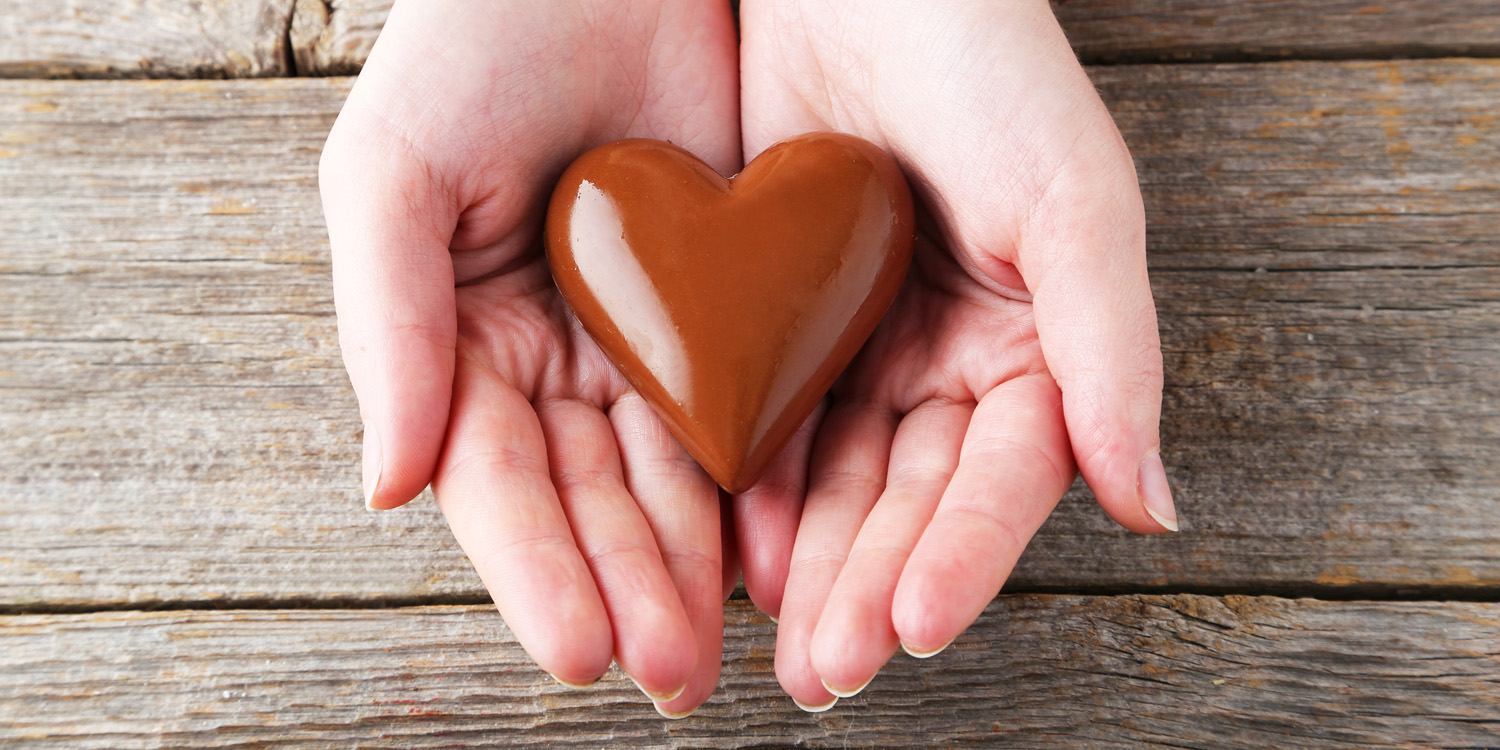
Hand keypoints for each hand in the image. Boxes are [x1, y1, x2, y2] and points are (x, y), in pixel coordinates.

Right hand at [318, 0, 740, 716]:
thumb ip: (389, 325)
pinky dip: (762, 482)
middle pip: (591, 497)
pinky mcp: (735, 304)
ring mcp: (648, 338)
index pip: (498, 479)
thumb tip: (387, 489)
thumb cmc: (477, 41)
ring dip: (695, 564)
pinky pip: (752, 405)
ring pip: (675, 473)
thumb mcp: (395, 171)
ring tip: (724, 645)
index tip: (576, 650)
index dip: (534, 567)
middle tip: (670, 674)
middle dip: (628, 588)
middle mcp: (558, 359)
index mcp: (465, 341)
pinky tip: (782, 551)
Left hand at [734, 0, 1174, 707]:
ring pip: (835, 482)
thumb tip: (1153, 508)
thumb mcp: (1071, 199)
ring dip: (810, 566)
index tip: (917, 625)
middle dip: (871, 587)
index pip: (1002, 478)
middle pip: (911, 501)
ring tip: (778, 645)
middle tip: (825, 672)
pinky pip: (763, 424)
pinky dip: (750, 490)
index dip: (963, 553)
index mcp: (1034, 347)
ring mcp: (862, 350)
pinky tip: (729, 549)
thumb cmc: (988, 65)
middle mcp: (949, 364)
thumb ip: (1113, 352)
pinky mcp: (779, 327)